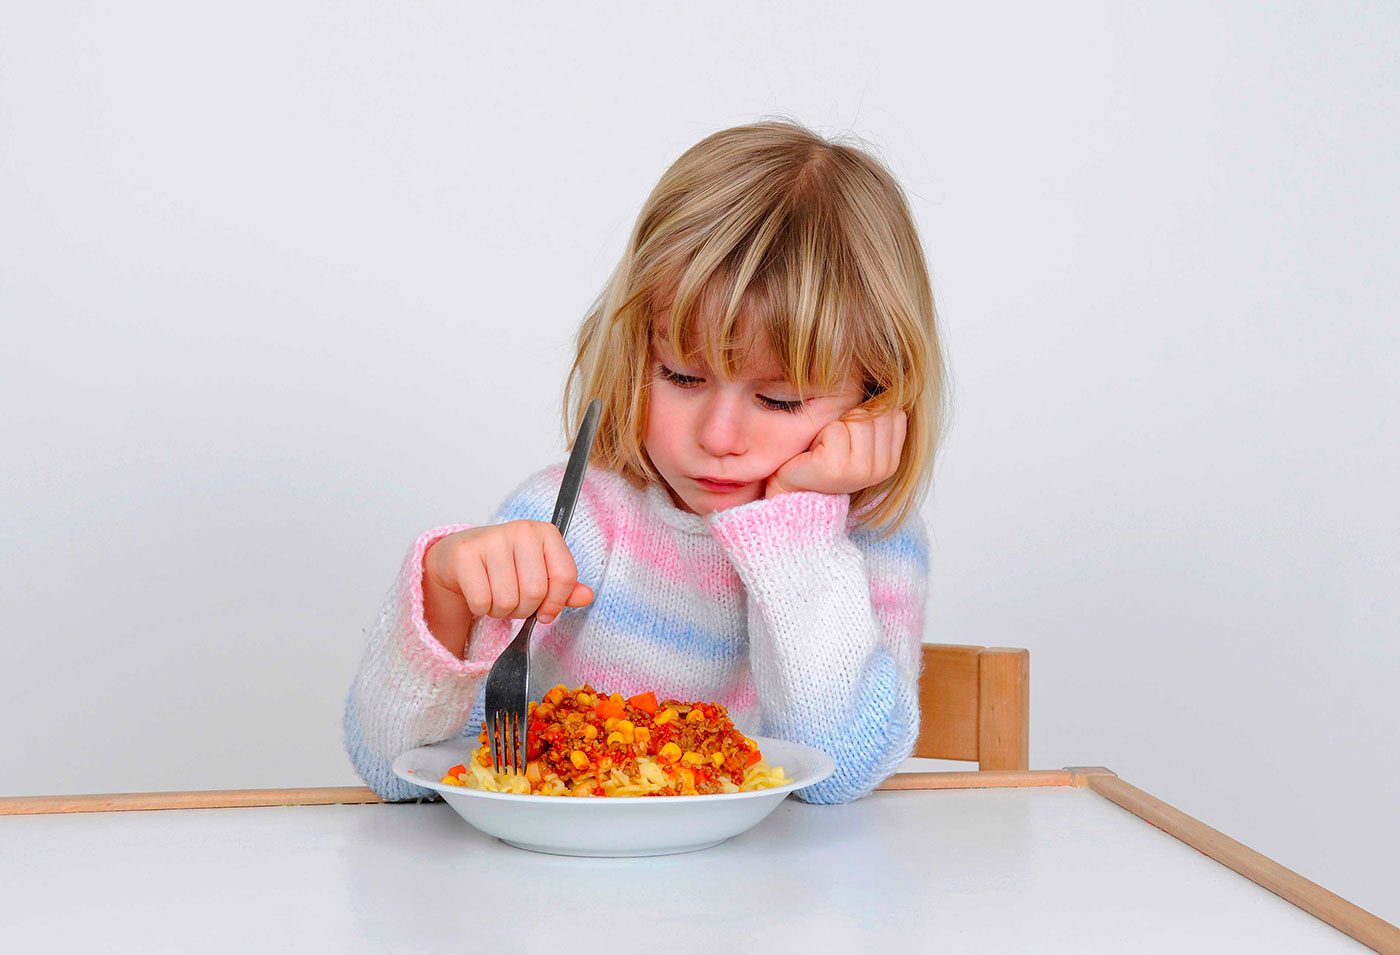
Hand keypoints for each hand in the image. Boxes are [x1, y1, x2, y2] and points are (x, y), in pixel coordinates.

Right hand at [422, 521, 593, 656]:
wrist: (460, 557)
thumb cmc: (506, 566)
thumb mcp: (540, 572)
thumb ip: (565, 586)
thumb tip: (587, 596)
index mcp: (546, 533)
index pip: (566, 576)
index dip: (556, 603)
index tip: (546, 611)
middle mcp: (521, 530)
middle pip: (536, 592)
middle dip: (525, 608)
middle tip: (514, 600)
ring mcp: (491, 539)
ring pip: (508, 600)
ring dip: (502, 611)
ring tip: (496, 596)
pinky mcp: (465, 554)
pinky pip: (482, 601)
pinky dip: (482, 609)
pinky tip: (480, 593)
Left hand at [764, 406, 907, 498]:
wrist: (796, 489)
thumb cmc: (826, 459)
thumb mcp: (860, 440)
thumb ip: (878, 419)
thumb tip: (891, 388)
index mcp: (891, 462)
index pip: (894, 413)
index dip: (867, 415)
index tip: (852, 436)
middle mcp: (881, 469)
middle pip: (874, 414)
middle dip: (850, 420)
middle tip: (835, 444)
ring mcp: (861, 470)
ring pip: (855, 419)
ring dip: (834, 427)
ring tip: (825, 448)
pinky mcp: (838, 467)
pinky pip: (835, 429)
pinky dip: (820, 435)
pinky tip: (815, 454)